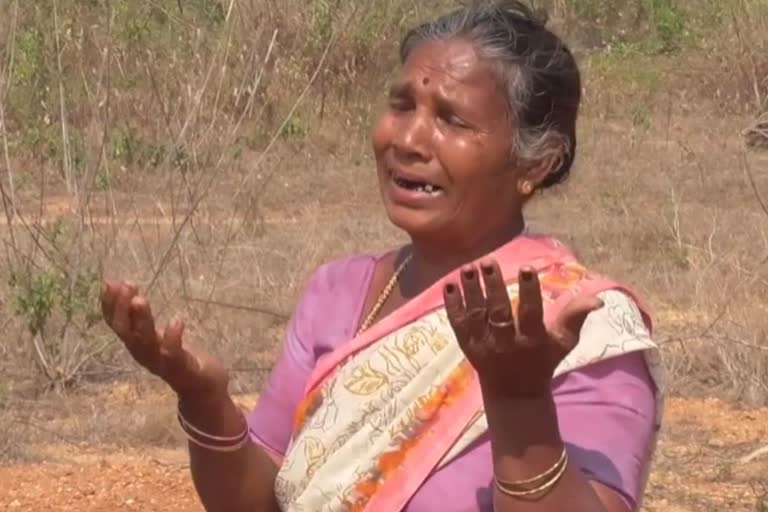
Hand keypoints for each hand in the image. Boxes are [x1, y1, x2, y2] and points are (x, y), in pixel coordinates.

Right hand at [101, 280, 228, 398]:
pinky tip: (176, 320)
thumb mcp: (155, 333)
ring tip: (140, 300)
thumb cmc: (177, 356)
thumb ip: (139, 314)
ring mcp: (162, 363)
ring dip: (142, 321)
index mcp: (136, 344)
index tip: (109, 282)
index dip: (109, 305)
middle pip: (127, 333)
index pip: (116, 324)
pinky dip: (172, 338)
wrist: (203, 388)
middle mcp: (144, 354)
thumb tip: (122, 284)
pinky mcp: (183, 369)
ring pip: (146, 343)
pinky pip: (174, 355)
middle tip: (127, 285)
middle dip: (122, 309)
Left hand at [443, 260, 601, 397]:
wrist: (514, 393)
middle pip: (498, 313)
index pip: (530, 313)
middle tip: (488, 261)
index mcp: (532, 340)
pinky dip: (452, 306)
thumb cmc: (542, 361)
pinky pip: (457, 325)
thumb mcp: (563, 343)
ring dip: (470, 291)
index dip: (529, 291)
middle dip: (493, 287)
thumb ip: (575, 318)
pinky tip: (449, 285)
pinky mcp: (467, 346)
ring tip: (468, 268)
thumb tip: (597, 300)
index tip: (527, 267)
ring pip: (475, 316)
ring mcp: (484, 345)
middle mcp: (506, 343)